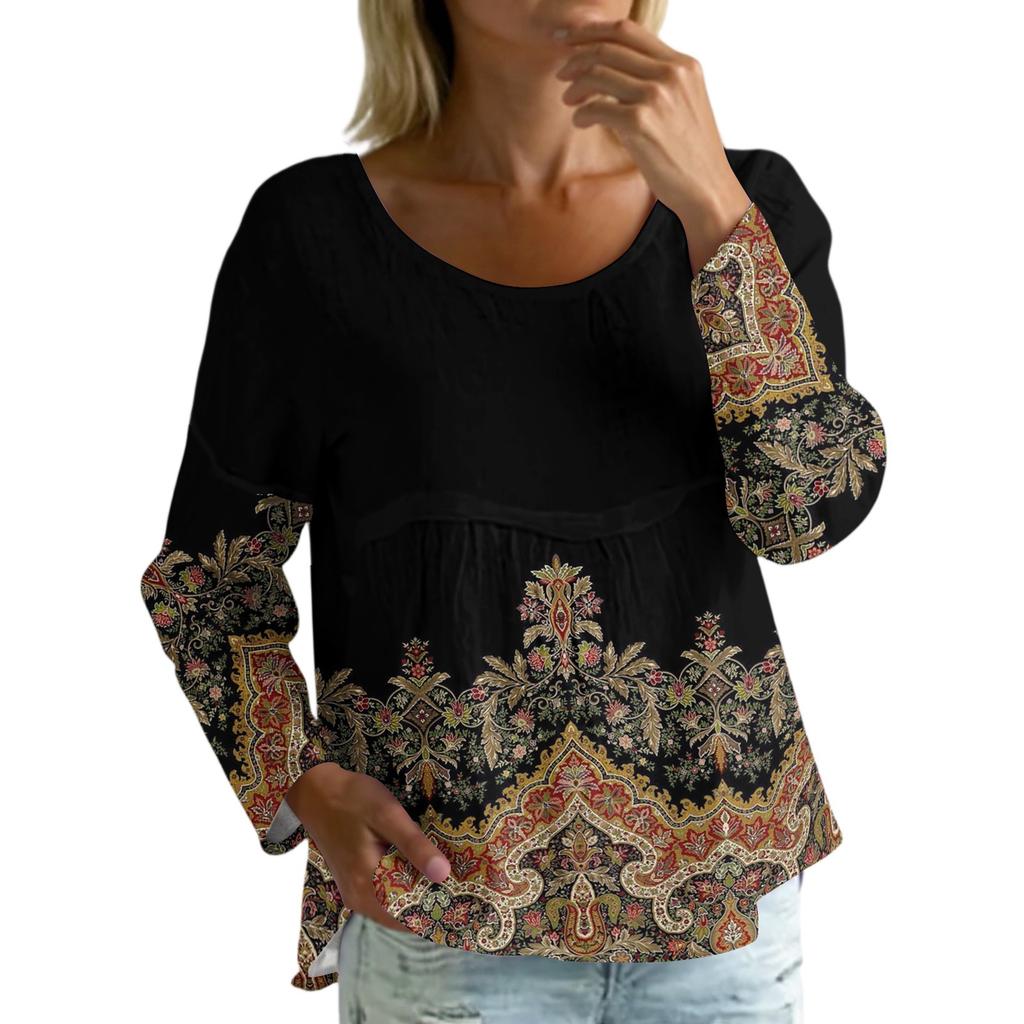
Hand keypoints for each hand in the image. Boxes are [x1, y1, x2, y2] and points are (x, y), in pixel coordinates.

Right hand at [284, 762, 450, 931]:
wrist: (316, 792)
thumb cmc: (352, 800)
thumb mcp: (388, 815)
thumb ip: (414, 845)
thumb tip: (444, 874)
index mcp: (367, 887)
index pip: (410, 918)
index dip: (440, 912)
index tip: (468, 903)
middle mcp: (359, 900)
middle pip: (404, 915)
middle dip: (434, 904)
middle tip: (466, 890)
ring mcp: (355, 893)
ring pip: (396, 907)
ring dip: (421, 897)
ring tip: (452, 881)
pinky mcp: (355, 883)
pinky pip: (386, 897)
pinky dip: (406, 889)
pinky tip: (424, 872)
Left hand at [552, 18, 751, 273]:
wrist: (708, 188)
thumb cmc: (692, 153)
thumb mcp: (684, 103)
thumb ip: (660, 81)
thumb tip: (617, 69)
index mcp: (683, 64)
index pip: (629, 31)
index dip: (593, 31)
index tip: (571, 39)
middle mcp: (671, 73)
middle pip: (608, 48)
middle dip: (577, 57)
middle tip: (562, 73)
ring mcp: (656, 97)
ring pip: (598, 74)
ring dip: (575, 86)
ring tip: (569, 100)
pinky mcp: (640, 123)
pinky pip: (596, 108)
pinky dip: (581, 114)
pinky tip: (580, 121)